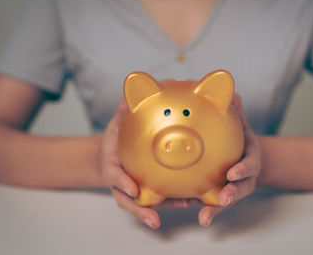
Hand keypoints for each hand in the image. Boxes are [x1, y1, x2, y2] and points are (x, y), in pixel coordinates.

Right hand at [99, 98, 188, 229]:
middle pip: (132, 201)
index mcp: (114, 170)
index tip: (133, 190)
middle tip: (156, 215)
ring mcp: (138, 192)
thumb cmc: (115, 142)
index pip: (115, 178)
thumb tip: (128, 97)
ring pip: (151, 204)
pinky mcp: (152, 192)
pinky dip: (181, 198)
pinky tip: (200, 195)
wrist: (113, 156)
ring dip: (169, 206)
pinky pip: (166, 197)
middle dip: (144, 210)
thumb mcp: (114, 127)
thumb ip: (121, 114)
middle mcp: (125, 186)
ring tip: (188, 204)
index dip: (123, 185)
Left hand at [196, 93, 261, 225]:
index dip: (242, 170)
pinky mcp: (222, 196)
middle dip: (233, 194)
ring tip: (205, 217)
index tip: (232, 173)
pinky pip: (215, 204)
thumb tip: (233, 93)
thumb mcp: (242, 127)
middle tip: (223, 198)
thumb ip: (238, 114)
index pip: (249, 165)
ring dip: (217, 209)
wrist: (248, 158)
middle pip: (241, 188)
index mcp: (249, 160)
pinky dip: (208, 211)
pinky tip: (198, 218)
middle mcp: (244, 178)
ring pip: (228, 201)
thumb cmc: (242, 140)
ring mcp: (234, 189)